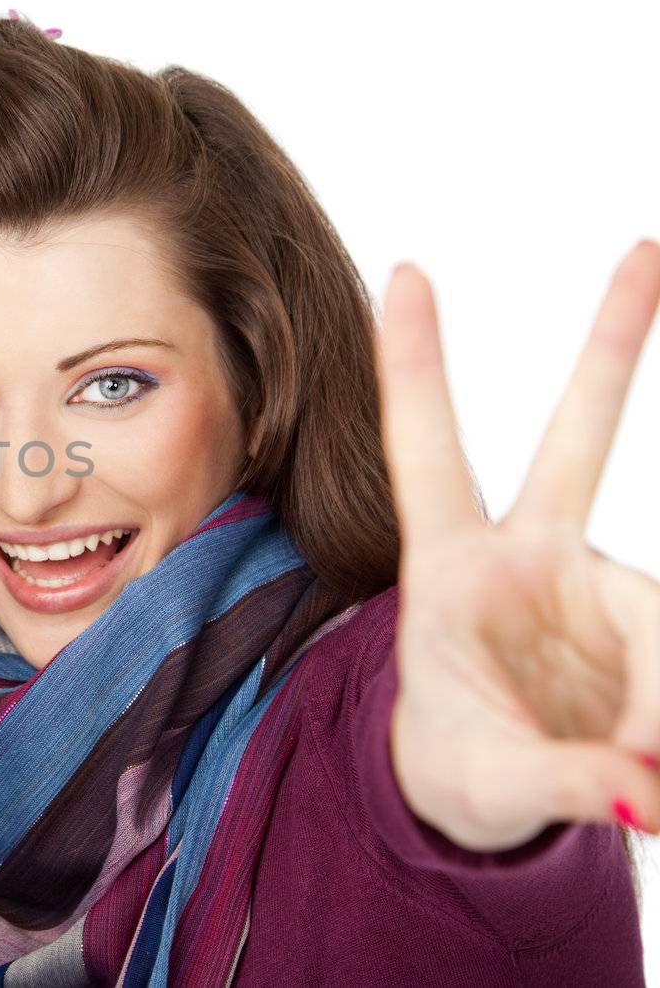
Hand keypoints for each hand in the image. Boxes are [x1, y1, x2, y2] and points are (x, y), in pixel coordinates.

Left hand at [380, 241, 659, 849]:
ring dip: (654, 715)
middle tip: (645, 247)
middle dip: (612, 344)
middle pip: (577, 437)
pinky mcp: (642, 621)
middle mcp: (529, 558)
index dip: (415, 365)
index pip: (426, 452)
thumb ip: (563, 783)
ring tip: (636, 784)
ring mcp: (592, 583)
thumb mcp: (487, 784)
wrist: (483, 792)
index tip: (405, 271)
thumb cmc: (458, 771)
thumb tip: (645, 793)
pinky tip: (646, 772)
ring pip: (659, 627)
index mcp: (450, 572)